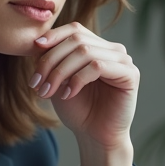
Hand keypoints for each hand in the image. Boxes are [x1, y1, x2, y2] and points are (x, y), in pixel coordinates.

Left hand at [30, 23, 137, 165]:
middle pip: (77, 40)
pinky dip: (78, 79)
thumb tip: (38, 41)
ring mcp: (123, 61)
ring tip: (47, 91)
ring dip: (60, 72)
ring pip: (84, 52)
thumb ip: (52, 59)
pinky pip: (98, 66)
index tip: (34, 49)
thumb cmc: (78, 109)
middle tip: (36, 83)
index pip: (75, 29)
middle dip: (51, 60)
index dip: (54, 36)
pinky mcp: (130, 74)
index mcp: (97, 47)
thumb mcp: (58, 80)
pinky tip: (68, 94)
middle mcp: (112, 50)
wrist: (95, 136)